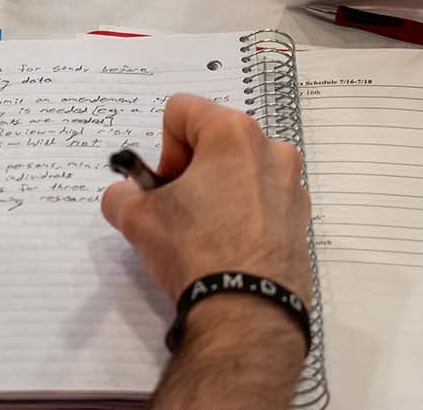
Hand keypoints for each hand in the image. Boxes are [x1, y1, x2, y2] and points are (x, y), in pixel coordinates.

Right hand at [100, 94, 312, 302]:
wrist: (246, 312)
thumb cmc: (194, 251)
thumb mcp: (136, 217)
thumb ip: (121, 193)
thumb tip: (126, 197)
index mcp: (233, 133)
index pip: (180, 111)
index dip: (162, 147)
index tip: (165, 186)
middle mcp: (272, 149)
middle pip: (214, 139)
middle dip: (191, 169)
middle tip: (179, 209)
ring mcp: (293, 185)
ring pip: (240, 170)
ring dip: (218, 190)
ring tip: (204, 232)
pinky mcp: (302, 219)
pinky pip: (262, 200)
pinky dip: (243, 213)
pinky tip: (229, 247)